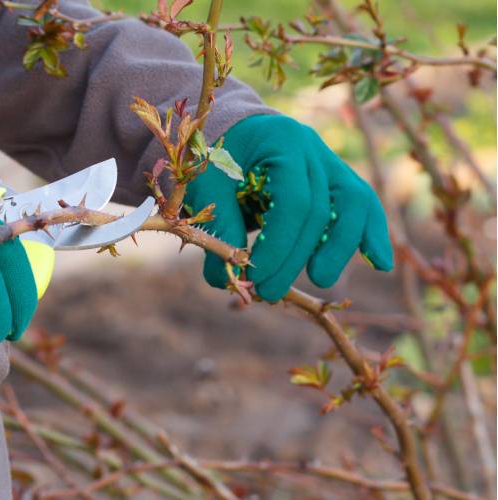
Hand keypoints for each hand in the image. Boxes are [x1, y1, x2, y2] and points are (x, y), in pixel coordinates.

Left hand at [185, 114, 392, 301]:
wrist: (234, 129)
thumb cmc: (216, 156)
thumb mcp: (206, 184)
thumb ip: (219, 225)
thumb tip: (224, 278)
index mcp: (282, 141)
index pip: (293, 201)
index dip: (279, 244)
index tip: (258, 275)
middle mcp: (313, 148)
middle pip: (321, 209)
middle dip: (297, 256)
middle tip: (271, 292)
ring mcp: (330, 162)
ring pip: (355, 204)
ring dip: (342, 247)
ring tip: (321, 280)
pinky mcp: (337, 178)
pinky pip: (363, 205)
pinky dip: (371, 233)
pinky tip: (379, 263)